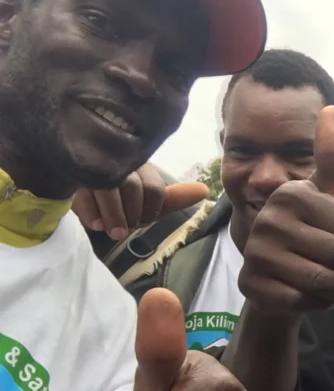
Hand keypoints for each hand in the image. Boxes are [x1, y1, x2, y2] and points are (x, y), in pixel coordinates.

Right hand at [73, 162, 208, 240]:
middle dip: (131, 214)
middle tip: (126, 230)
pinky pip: (82, 196)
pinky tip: (96, 225)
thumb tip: (204, 191)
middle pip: (131, 187)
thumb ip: (171, 197)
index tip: (144, 221)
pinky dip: (92, 214)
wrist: (74, 180)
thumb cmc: (116, 192)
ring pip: (108, 189)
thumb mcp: (143, 196)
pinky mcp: (71, 173)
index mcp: (138, 162)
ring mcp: (92, 164)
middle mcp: (117, 158)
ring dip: (114, 217)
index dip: (151, 210)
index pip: (155, 188)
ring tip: (114, 232)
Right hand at [238, 106, 333, 314]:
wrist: (277, 275)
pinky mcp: (251, 285)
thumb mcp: (327, 196)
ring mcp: (256, 254)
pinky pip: (303, 302)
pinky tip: (326, 300)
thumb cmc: (312, 231)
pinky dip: (322, 305)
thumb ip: (332, 157)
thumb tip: (333, 109)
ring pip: (323, 283)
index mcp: (290, 194)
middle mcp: (268, 220)